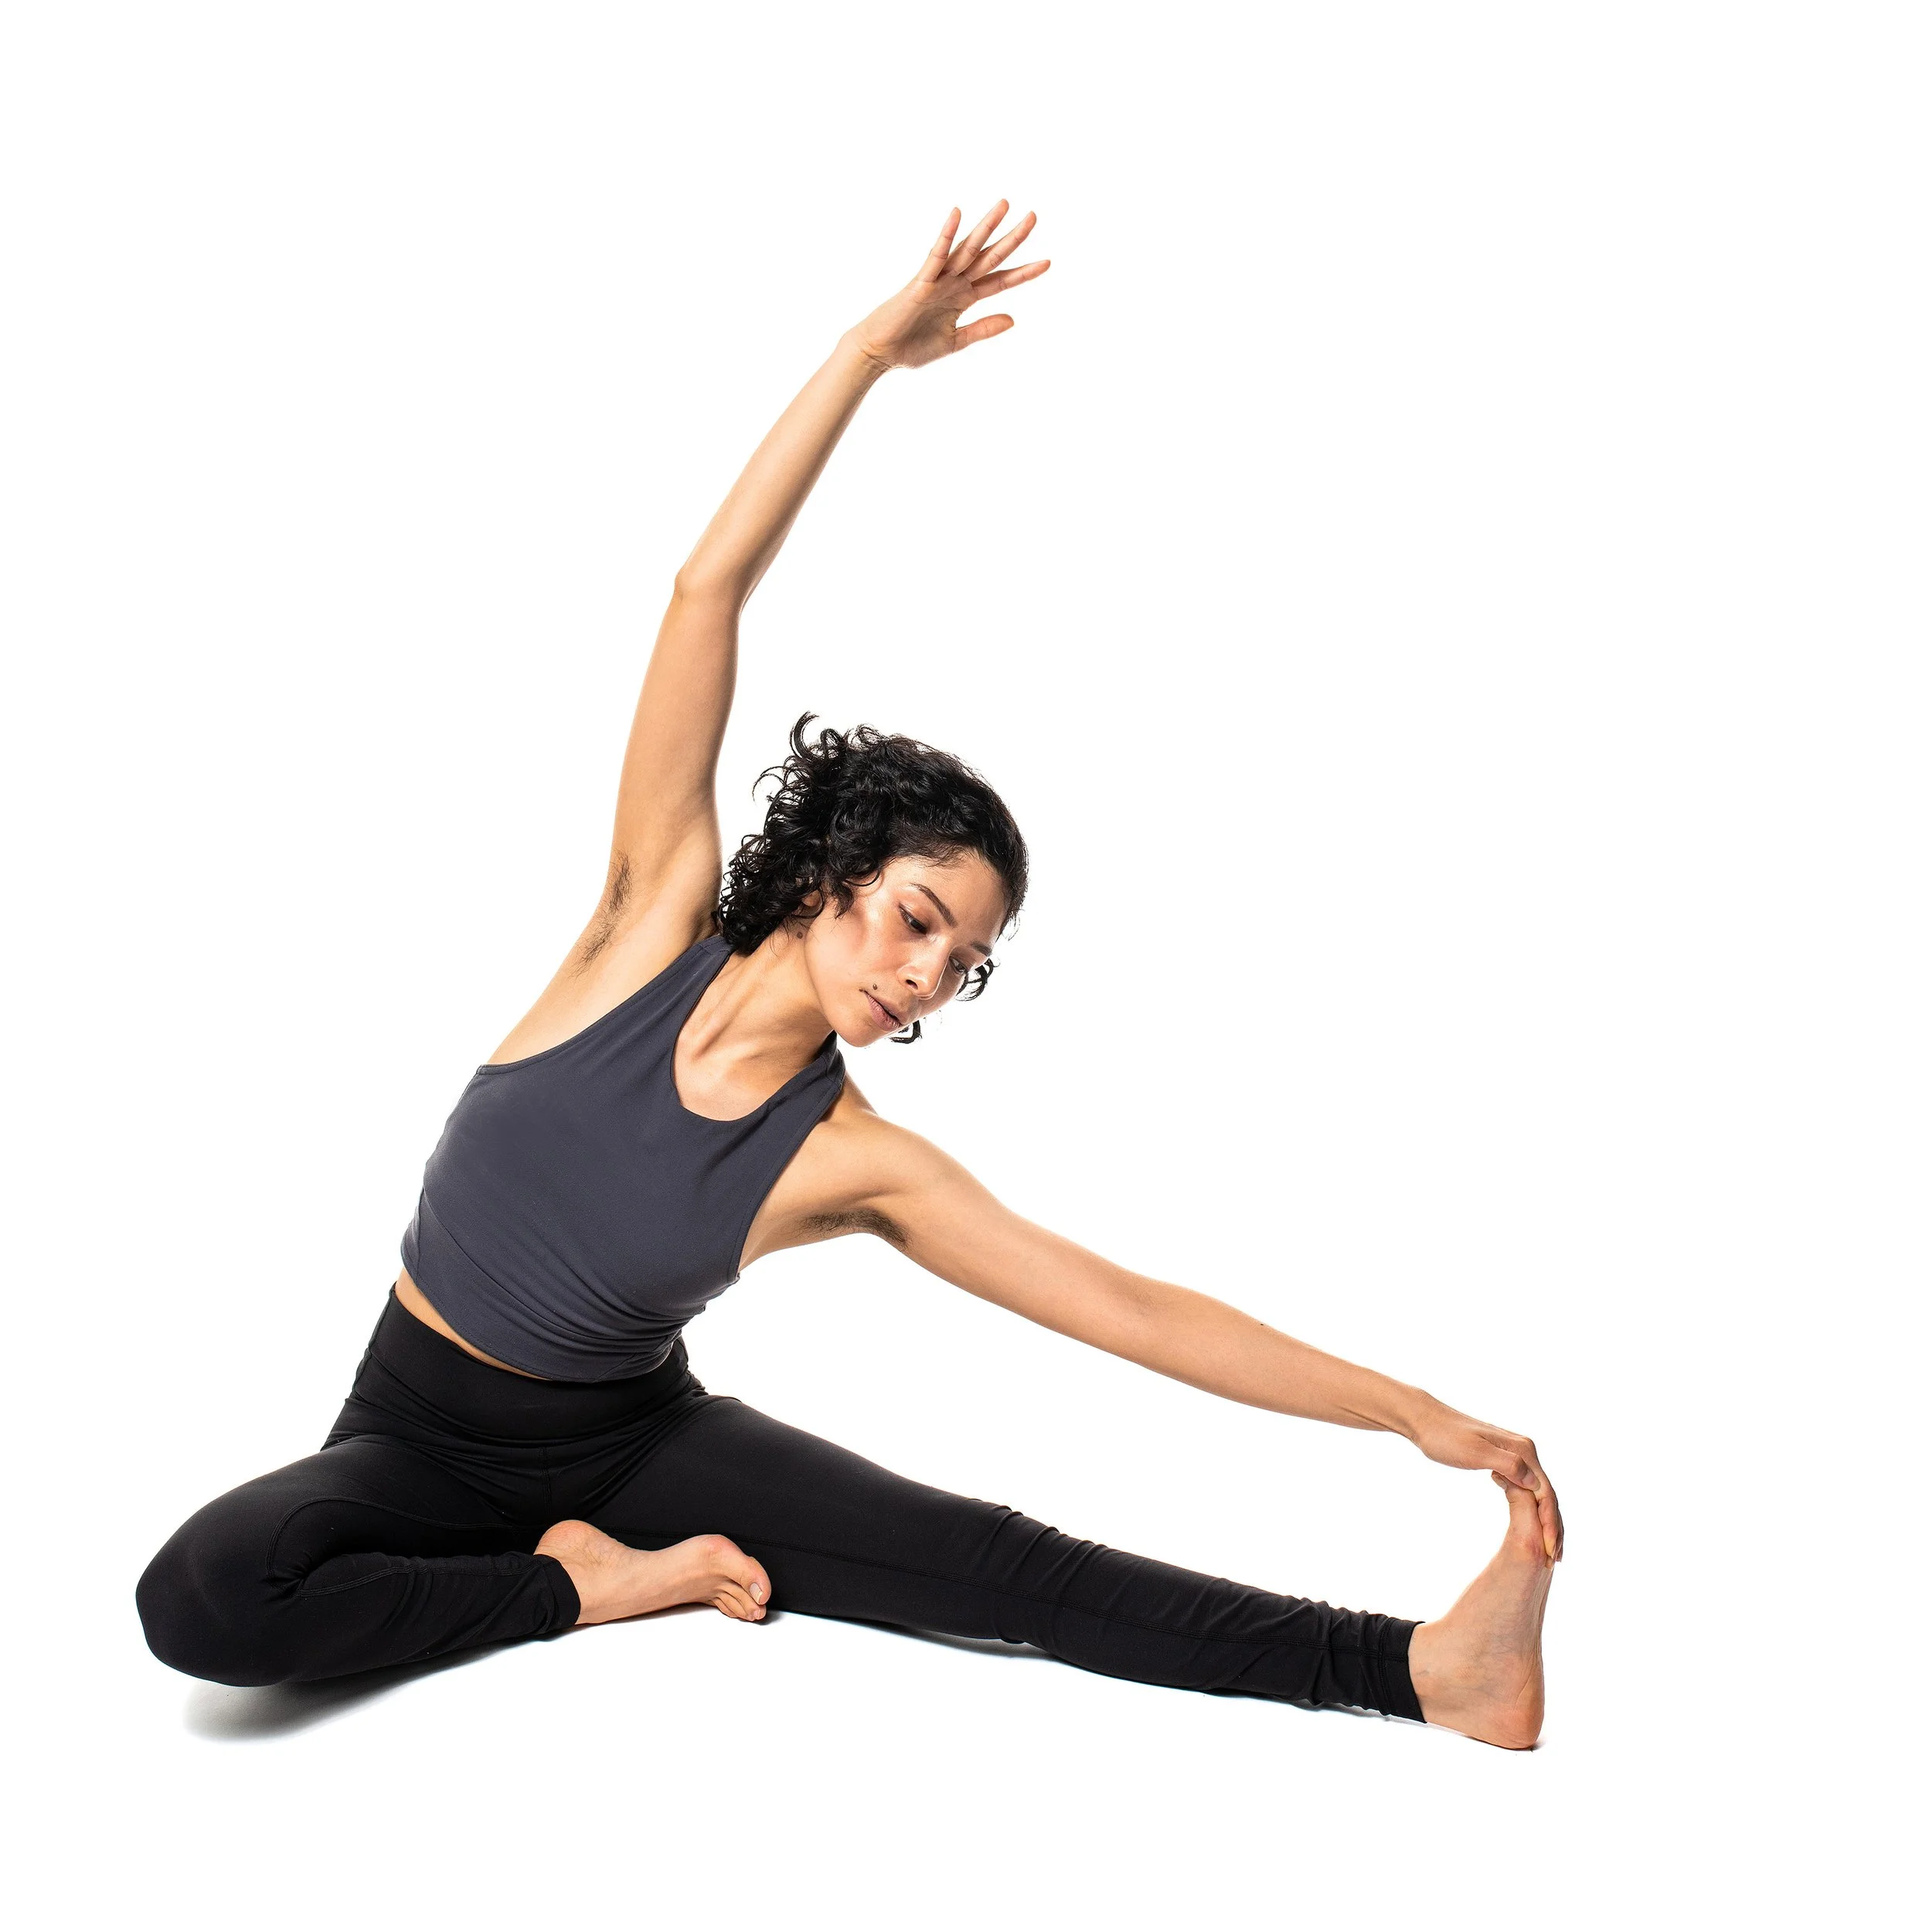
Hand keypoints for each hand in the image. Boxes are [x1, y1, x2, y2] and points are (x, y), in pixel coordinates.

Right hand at [848, 200, 1050, 372]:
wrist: (879, 354)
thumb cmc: (911, 348)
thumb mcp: (955, 341)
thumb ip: (983, 329)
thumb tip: (1013, 319)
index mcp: (963, 298)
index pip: (999, 281)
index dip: (1023, 273)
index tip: (1048, 263)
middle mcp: (954, 283)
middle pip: (989, 257)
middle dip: (1012, 238)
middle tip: (1034, 216)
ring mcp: (938, 280)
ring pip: (967, 249)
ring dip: (986, 227)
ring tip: (1005, 205)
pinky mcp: (920, 282)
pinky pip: (935, 255)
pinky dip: (946, 236)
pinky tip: (957, 214)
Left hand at [1409, 1400, 1564, 1563]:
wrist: (1426, 1421)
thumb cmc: (1445, 1437)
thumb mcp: (1474, 1452)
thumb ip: (1507, 1464)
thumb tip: (1534, 1484)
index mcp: (1523, 1450)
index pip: (1545, 1492)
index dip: (1550, 1523)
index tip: (1550, 1551)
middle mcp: (1525, 1451)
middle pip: (1546, 1493)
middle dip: (1552, 1527)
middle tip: (1554, 1561)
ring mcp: (1516, 1454)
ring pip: (1539, 1492)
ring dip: (1545, 1520)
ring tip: (1547, 1548)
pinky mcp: (1504, 1459)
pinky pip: (1526, 1487)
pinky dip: (1532, 1507)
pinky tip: (1530, 1523)